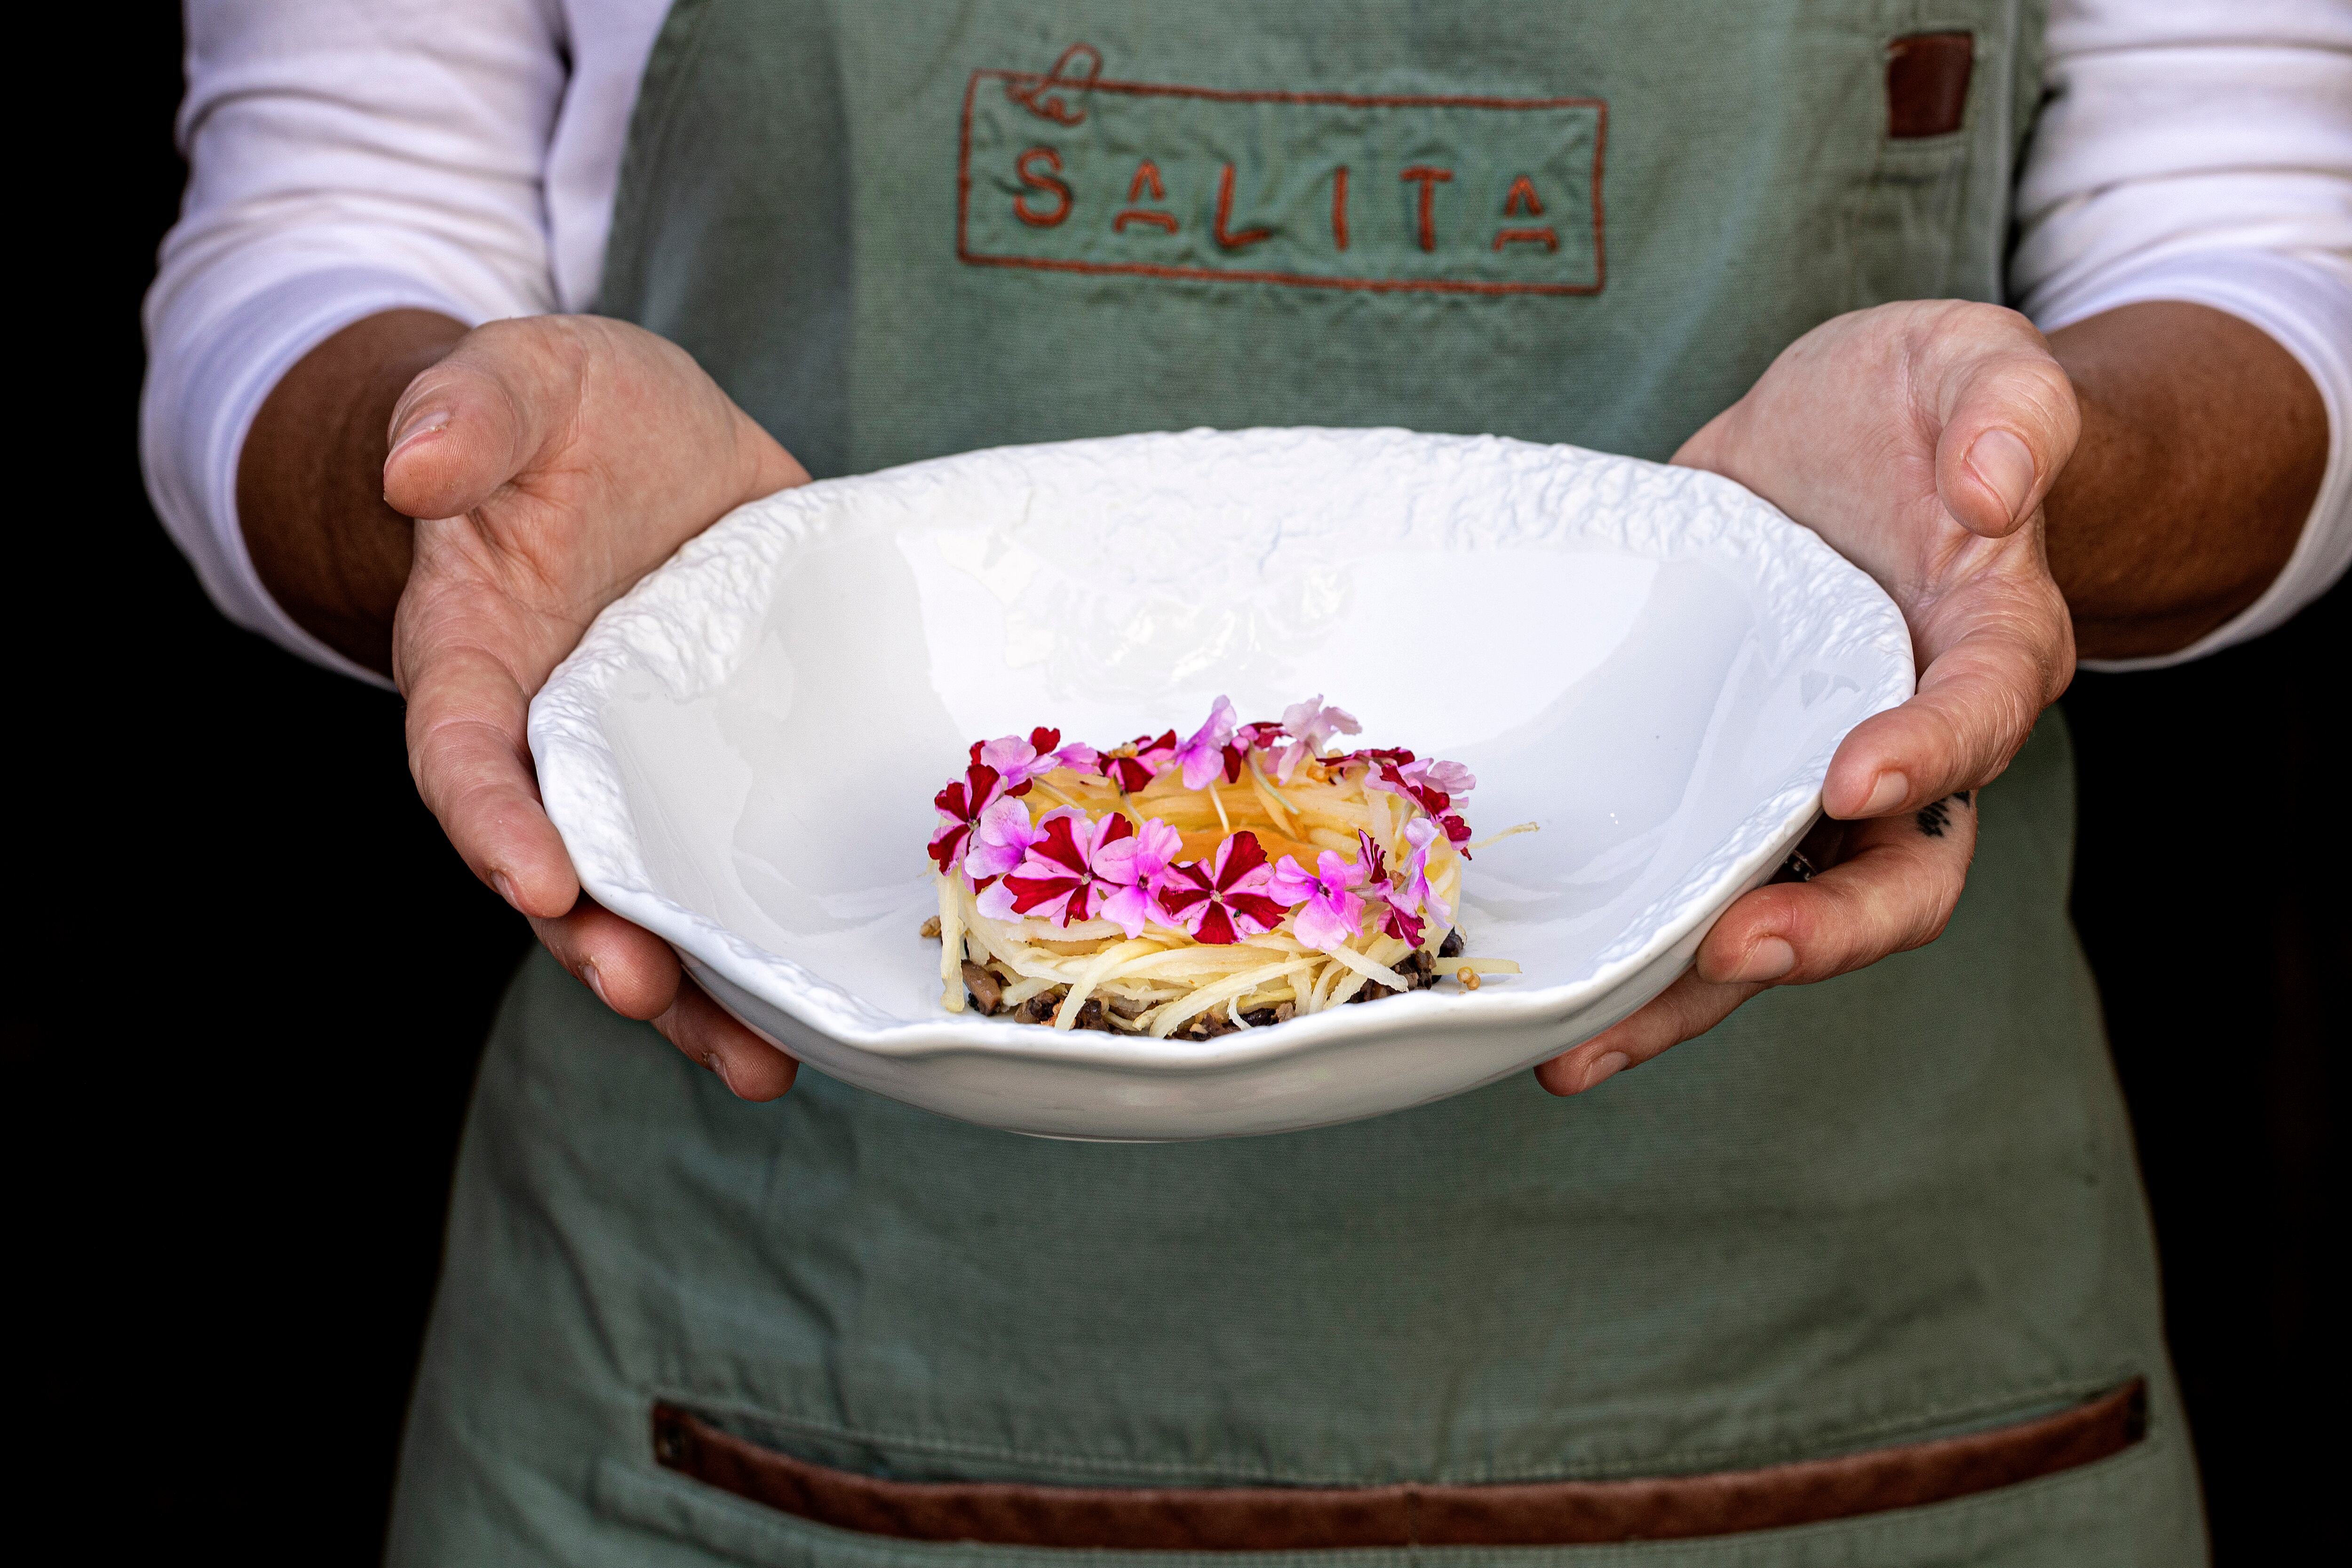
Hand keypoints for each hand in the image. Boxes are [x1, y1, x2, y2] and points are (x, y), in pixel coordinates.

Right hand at [384, 316, 807, 1098]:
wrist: (645, 436)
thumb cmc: (559, 411)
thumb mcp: (515, 376)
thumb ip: (463, 413)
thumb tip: (417, 469)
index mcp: (478, 660)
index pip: (462, 756)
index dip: (489, 822)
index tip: (534, 879)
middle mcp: (556, 740)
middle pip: (558, 870)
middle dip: (597, 941)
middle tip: (650, 995)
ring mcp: (648, 765)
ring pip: (653, 899)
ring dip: (695, 989)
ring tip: (760, 1064)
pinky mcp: (735, 764)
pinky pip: (745, 862)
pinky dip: (774, 937)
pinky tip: (829, 1006)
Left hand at [1538, 300, 2078, 1095]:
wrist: (1855, 429)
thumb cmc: (1929, 405)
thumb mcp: (1976, 362)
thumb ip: (2010, 410)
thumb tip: (1994, 491)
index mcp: (1985, 649)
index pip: (1979, 718)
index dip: (1927, 758)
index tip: (1855, 778)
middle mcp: (1904, 743)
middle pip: (1892, 877)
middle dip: (1819, 932)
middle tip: (1728, 955)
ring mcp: (1803, 772)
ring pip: (1773, 912)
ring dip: (1688, 990)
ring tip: (1582, 1049)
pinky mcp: (1719, 773)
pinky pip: (1684, 875)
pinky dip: (1626, 942)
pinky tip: (1539, 993)